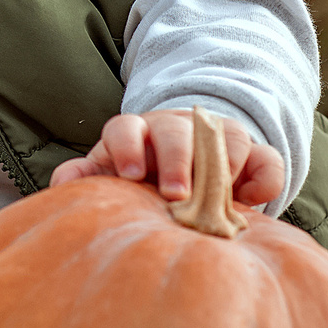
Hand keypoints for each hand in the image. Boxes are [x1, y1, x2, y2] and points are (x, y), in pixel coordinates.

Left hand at [49, 110, 284, 208]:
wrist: (182, 167)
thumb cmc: (138, 175)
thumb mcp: (109, 175)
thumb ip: (86, 178)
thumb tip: (61, 186)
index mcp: (134, 134)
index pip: (124, 126)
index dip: (126, 146)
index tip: (130, 175)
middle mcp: (175, 128)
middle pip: (176, 130)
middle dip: (177, 159)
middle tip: (177, 195)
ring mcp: (216, 137)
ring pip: (226, 135)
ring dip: (223, 164)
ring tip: (219, 198)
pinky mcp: (252, 154)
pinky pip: (267, 158)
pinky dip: (264, 177)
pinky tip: (254, 200)